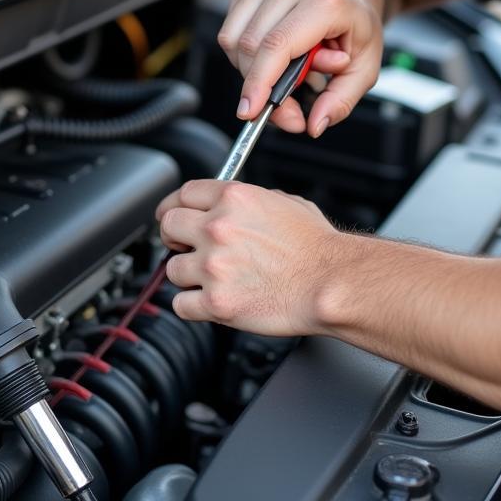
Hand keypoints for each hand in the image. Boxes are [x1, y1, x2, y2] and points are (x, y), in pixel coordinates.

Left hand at [155, 179, 340, 334]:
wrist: (332, 284)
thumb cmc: (318, 249)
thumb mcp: (286, 203)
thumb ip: (251, 201)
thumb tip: (232, 206)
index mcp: (234, 198)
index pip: (183, 193)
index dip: (174, 205)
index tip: (171, 214)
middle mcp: (218, 228)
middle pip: (167, 225)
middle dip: (174, 237)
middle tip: (185, 247)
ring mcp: (213, 266)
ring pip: (172, 269)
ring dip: (187, 275)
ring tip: (210, 280)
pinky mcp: (215, 302)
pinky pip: (180, 305)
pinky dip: (192, 306)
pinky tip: (209, 302)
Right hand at [217, 0, 383, 136]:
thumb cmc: (354, 26)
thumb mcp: (364, 69)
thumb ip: (340, 101)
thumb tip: (314, 124)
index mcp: (326, 0)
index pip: (277, 45)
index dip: (259, 82)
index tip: (250, 111)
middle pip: (251, 47)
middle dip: (259, 86)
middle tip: (284, 106)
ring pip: (234, 41)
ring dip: (251, 69)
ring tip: (284, 69)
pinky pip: (230, 31)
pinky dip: (244, 53)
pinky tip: (270, 51)